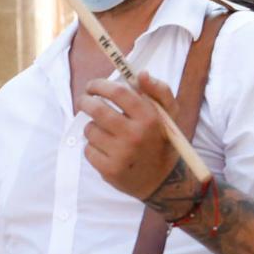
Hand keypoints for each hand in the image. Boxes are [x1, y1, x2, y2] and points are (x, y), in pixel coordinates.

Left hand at [82, 71, 184, 202]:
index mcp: (149, 117)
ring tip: (102, 130)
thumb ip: (159, 90)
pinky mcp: (109, 170)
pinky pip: (88, 150)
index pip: (118, 93)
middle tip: (84, 100)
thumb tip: (141, 74)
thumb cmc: (161, 139)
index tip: (93, 86)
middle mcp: (135, 135)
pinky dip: (92, 146)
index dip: (100, 85)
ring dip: (91, 126)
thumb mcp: (169, 114)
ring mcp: (121, 154)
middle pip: (98, 109)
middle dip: (85, 101)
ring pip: (90, 130)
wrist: (163, 179)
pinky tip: (104, 148)